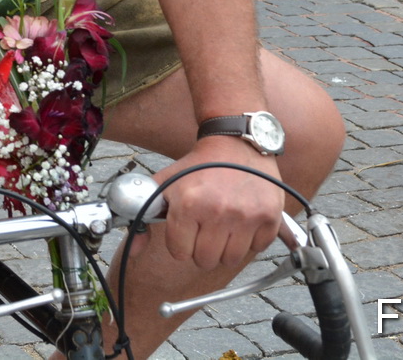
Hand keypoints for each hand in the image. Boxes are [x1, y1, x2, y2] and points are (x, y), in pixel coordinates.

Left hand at [155, 138, 284, 270]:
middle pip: (205, 260)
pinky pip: (257, 249)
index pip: (180, 253)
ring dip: (226, 246)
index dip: (181, 241)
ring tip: (225, 223)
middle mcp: (218, 211)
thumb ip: (143, 214)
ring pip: (230, 259)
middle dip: (202, 247)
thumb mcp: (165, 183)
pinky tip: (244, 218)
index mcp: (188, 204)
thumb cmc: (199, 165)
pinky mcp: (269, 216)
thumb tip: (133, 249)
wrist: (236, 142)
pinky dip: (251, 239)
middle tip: (206, 226)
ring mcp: (246, 215)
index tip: (186, 227)